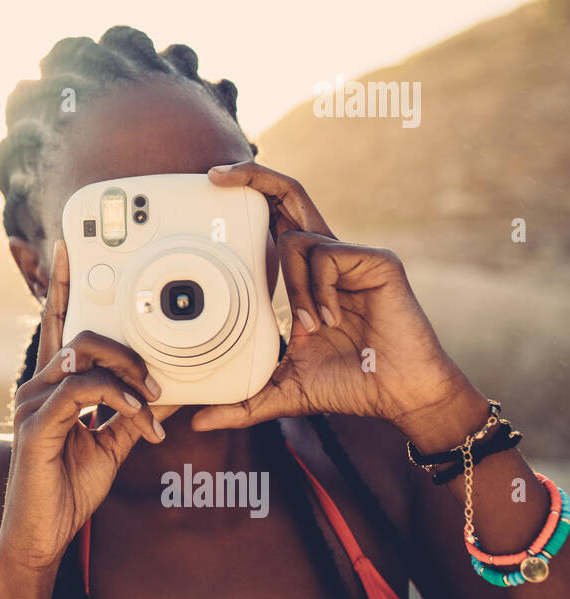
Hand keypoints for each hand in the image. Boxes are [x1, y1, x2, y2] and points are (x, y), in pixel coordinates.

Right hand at [0, 240, 172, 575]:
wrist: (42, 536)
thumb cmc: (68, 489)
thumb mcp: (112, 444)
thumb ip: (132, 412)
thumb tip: (167, 389)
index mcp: (52, 386)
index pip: (57, 325)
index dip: (60, 284)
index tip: (69, 248)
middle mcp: (36, 386)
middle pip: (80, 336)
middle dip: (126, 347)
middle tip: (158, 378)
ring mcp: (31, 403)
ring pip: (82, 359)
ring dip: (127, 373)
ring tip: (152, 398)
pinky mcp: (35, 426)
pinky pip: (80, 392)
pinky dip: (116, 398)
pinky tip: (137, 417)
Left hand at [190, 161, 487, 449]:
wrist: (401, 395)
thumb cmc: (350, 384)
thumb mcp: (282, 391)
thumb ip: (241, 401)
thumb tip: (196, 422)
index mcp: (306, 276)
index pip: (274, 224)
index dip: (247, 201)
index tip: (212, 187)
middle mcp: (327, 257)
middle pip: (288, 197)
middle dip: (252, 177)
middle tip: (216, 177)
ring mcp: (352, 256)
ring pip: (297, 239)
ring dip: (293, 288)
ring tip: (311, 328)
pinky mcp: (376, 261)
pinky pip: (325, 257)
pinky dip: (318, 292)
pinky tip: (332, 321)